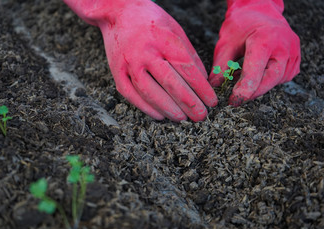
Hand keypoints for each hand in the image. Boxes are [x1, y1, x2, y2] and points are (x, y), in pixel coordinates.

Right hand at [63, 0, 216, 121]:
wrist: (118, 12)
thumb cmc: (151, 20)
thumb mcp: (175, 29)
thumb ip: (189, 54)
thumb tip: (202, 80)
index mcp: (164, 39)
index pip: (187, 69)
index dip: (201, 89)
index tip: (211, 102)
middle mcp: (146, 52)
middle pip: (171, 83)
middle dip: (189, 104)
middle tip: (201, 116)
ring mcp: (129, 63)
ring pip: (150, 92)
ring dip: (168, 109)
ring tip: (182, 119)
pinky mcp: (116, 71)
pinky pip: (130, 94)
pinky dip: (145, 108)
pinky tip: (159, 116)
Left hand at [208, 0, 300, 105]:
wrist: (259, 10)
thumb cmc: (242, 24)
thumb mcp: (225, 43)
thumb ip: (221, 66)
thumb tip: (214, 86)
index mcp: (265, 40)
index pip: (255, 71)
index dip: (244, 90)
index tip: (234, 101)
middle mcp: (284, 46)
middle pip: (271, 79)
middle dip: (253, 92)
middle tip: (237, 99)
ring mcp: (293, 51)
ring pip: (277, 80)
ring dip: (260, 86)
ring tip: (243, 80)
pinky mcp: (295, 57)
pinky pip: (283, 76)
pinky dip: (269, 80)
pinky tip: (257, 74)